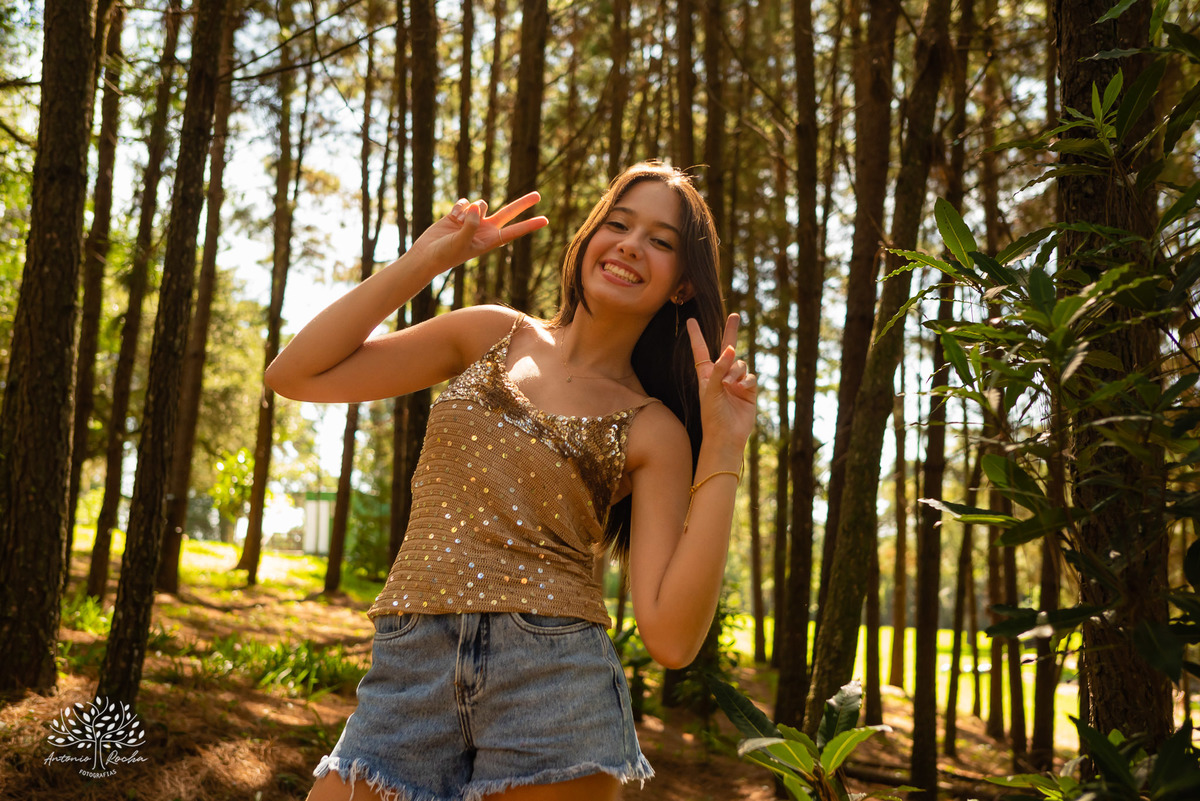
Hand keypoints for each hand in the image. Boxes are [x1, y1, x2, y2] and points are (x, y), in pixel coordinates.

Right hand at [409, 192, 548, 273]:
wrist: (426, 255)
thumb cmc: (445, 254)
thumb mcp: (460, 242)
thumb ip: (471, 225)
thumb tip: (477, 207)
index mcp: (489, 241)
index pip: (514, 231)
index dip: (529, 225)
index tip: (545, 220)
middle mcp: (484, 229)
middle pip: (508, 213)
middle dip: (522, 204)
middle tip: (538, 196)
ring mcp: (473, 221)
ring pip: (481, 203)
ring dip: (471, 209)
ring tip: (460, 221)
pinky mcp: (460, 214)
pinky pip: (465, 202)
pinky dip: (458, 207)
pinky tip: (451, 218)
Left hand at [687, 314, 757, 447]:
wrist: (726, 436)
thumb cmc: (712, 415)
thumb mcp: (710, 389)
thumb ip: (719, 368)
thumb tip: (729, 350)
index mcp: (706, 375)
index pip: (701, 351)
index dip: (696, 336)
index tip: (691, 321)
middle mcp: (721, 376)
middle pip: (727, 348)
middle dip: (731, 332)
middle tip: (735, 315)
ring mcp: (736, 382)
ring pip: (739, 364)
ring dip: (735, 371)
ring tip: (730, 386)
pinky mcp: (749, 390)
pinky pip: (750, 376)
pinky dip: (746, 381)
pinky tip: (741, 389)